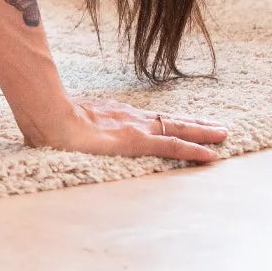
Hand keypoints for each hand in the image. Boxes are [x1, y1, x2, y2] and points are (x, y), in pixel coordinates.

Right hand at [30, 99, 227, 162]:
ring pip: (177, 128)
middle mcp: (129, 118)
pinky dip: (194, 150)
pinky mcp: (137, 141)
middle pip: (169, 119)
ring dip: (203, 132)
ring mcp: (135, 128)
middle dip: (195, 123)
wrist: (47, 117)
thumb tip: (57, 137)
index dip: (168, 122)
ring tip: (224, 134)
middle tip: (219, 127)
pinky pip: (172, 145)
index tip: (184, 122)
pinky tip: (212, 154)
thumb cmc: (48, 121)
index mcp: (113, 116)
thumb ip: (69, 130)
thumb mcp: (64, 125)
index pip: (149, 119)